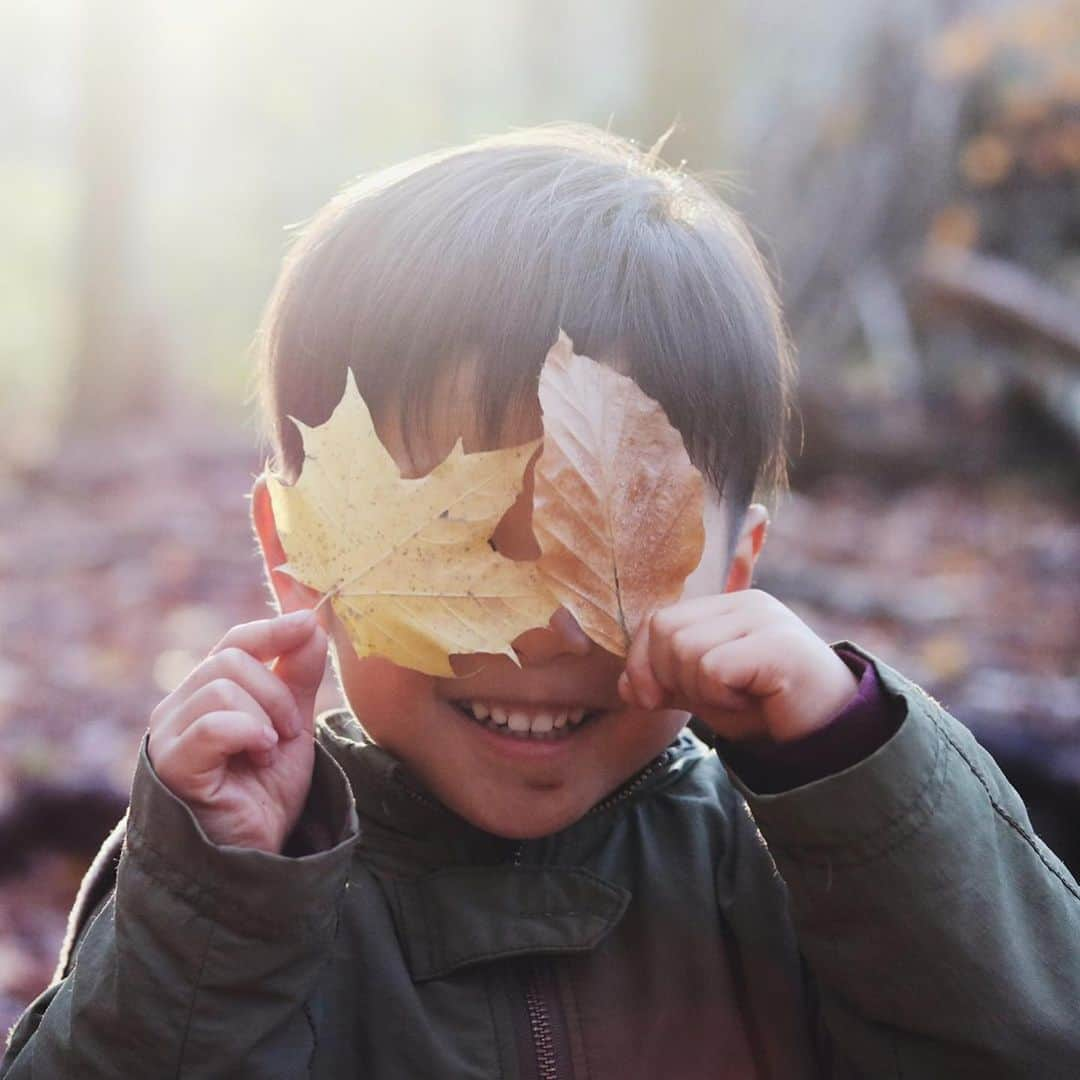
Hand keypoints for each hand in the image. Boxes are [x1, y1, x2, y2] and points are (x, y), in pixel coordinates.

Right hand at [147, 610, 327, 852]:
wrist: (254, 854)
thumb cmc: (264, 791)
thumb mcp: (292, 723)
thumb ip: (298, 675)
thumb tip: (310, 623)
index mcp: (204, 693)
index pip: (234, 641)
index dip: (273, 629)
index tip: (309, 625)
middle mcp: (178, 708)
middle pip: (231, 659)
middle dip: (276, 693)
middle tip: (289, 733)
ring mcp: (168, 736)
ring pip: (221, 688)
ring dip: (264, 719)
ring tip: (269, 753)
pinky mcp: (171, 766)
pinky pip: (211, 725)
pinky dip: (248, 734)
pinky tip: (260, 757)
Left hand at [618, 589, 858, 743]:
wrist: (826, 738)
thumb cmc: (765, 711)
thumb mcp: (706, 693)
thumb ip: (667, 681)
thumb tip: (624, 686)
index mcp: (726, 606)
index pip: (658, 620)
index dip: (641, 662)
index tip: (648, 699)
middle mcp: (745, 603)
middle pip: (666, 632)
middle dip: (670, 679)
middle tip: (710, 700)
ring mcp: (764, 619)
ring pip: (686, 651)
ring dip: (702, 691)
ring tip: (737, 699)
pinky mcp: (777, 644)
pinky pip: (714, 668)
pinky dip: (721, 697)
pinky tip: (751, 702)